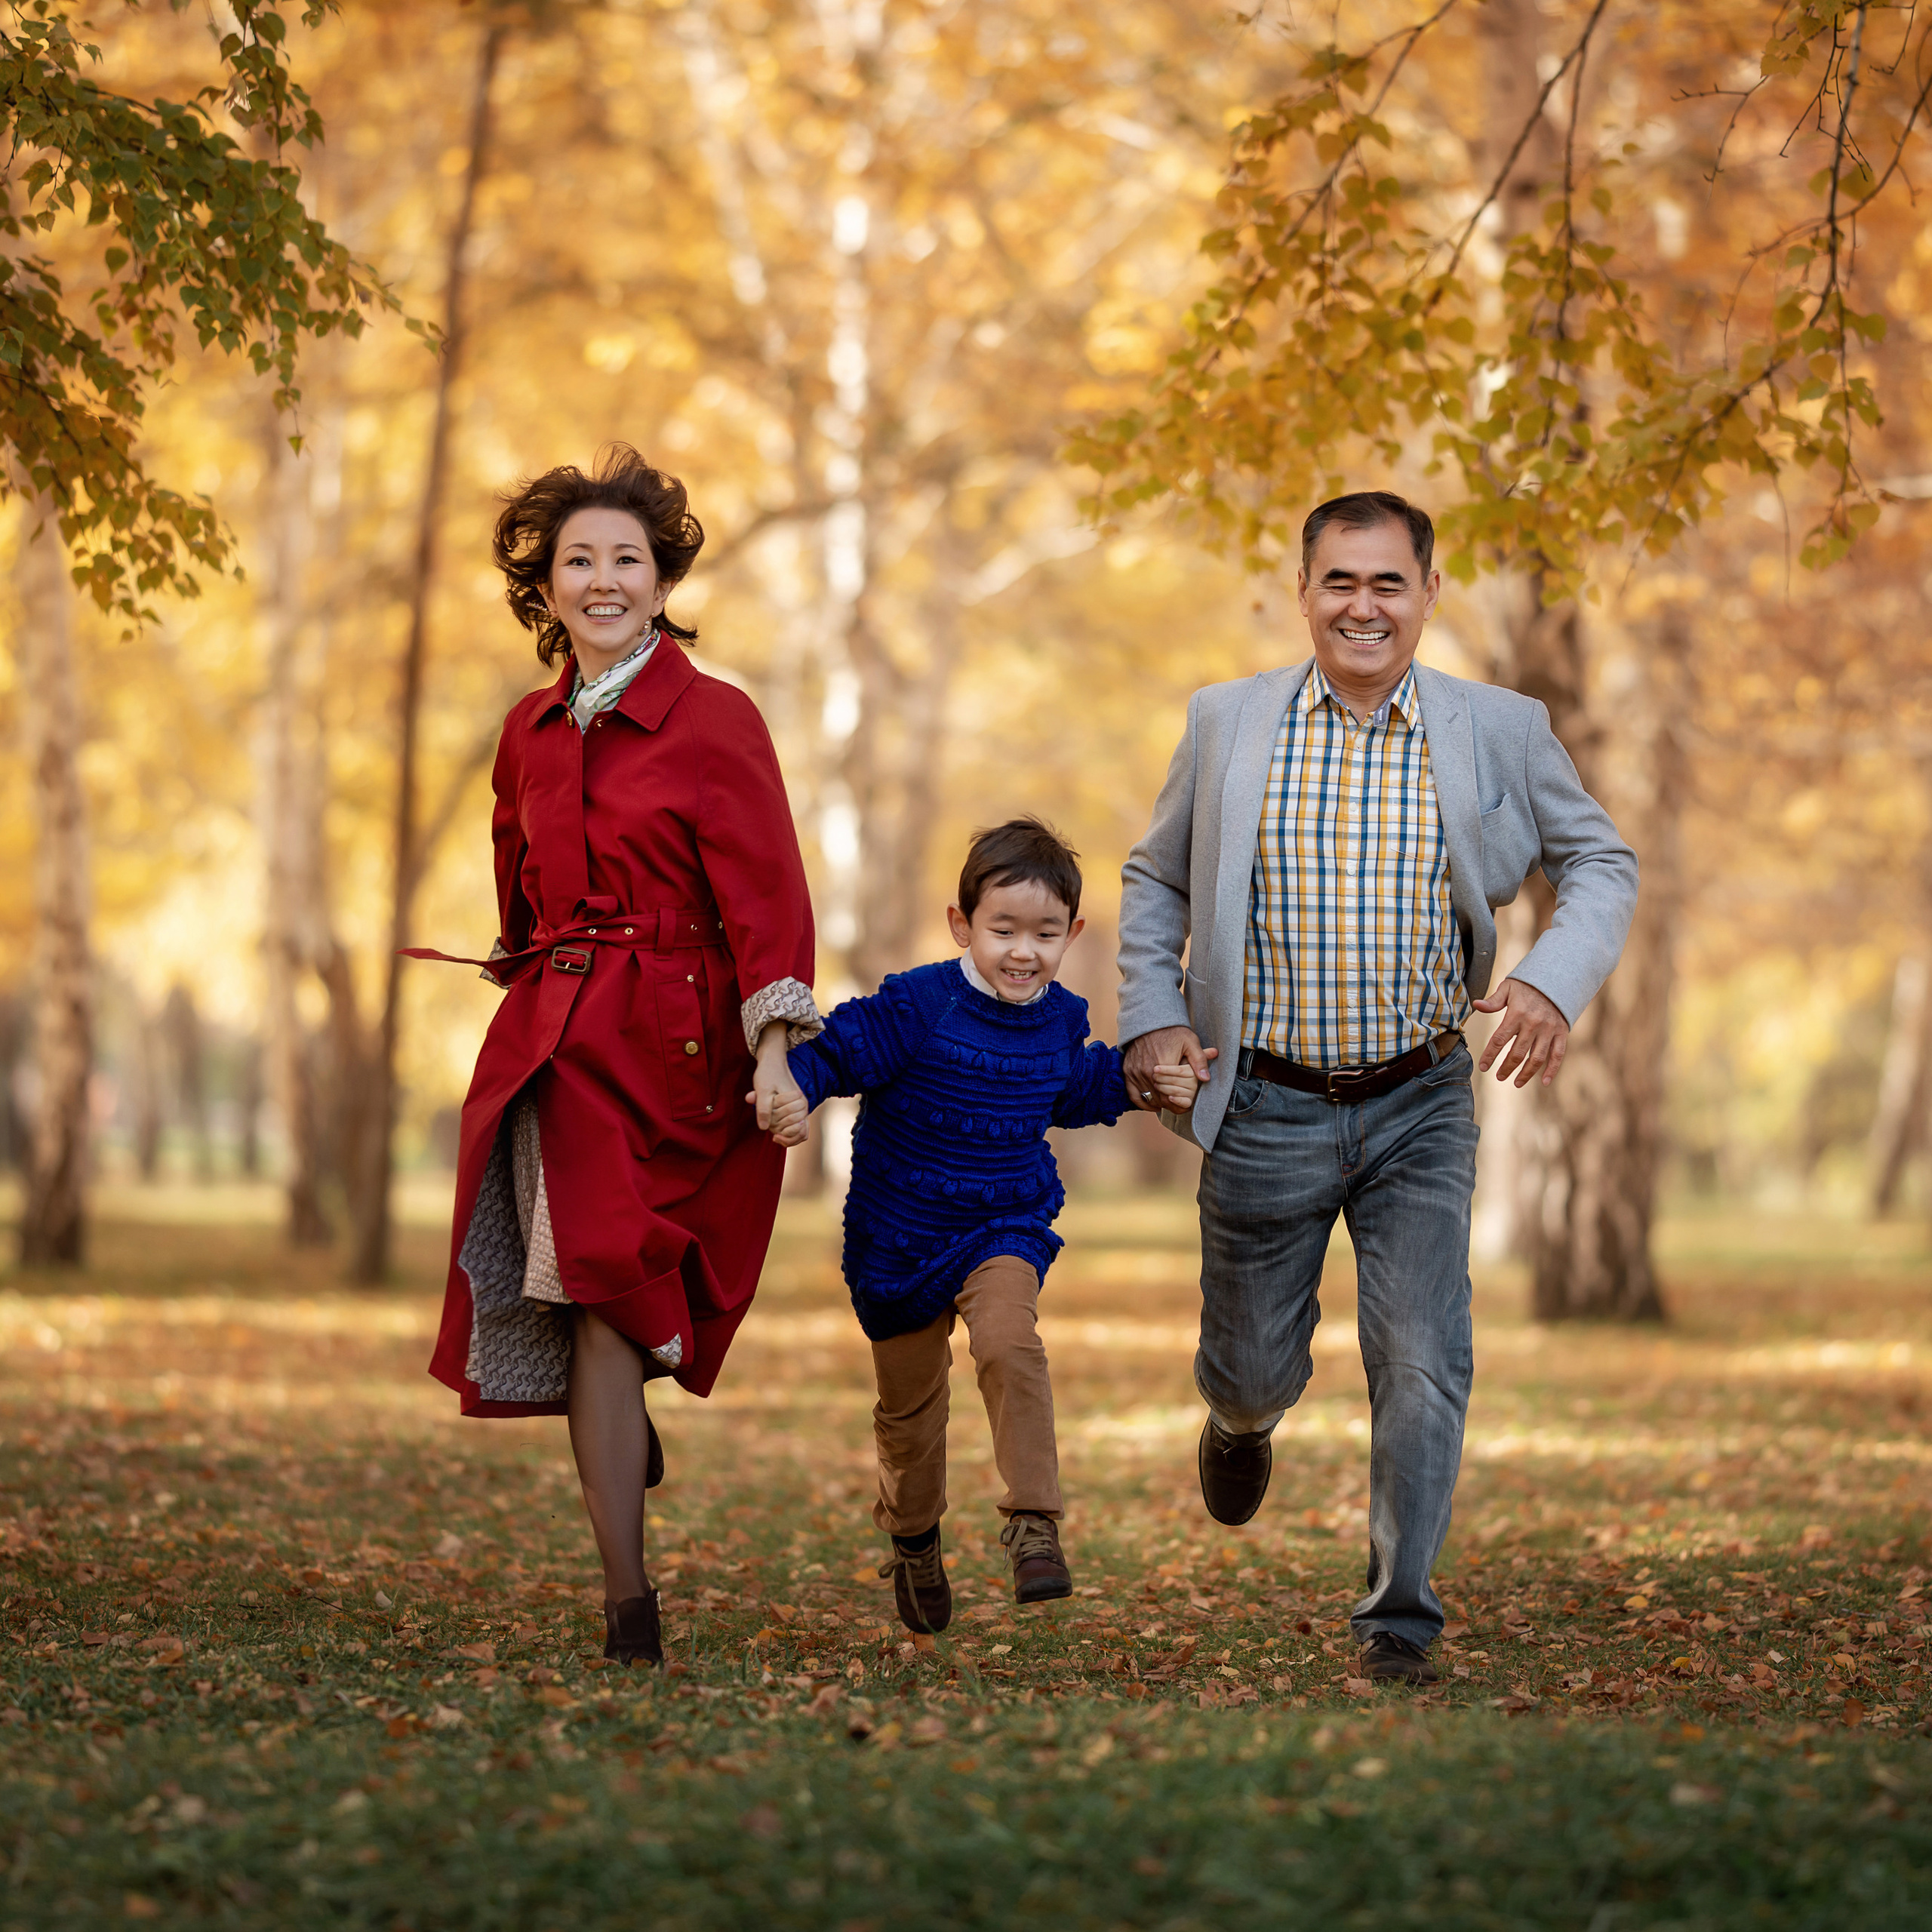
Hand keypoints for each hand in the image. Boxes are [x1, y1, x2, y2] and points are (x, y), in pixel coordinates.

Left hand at [747, 1020, 809, 1145]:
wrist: (773, 1062)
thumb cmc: (767, 1074)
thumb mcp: (762, 1091)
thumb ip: (763, 1110)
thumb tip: (763, 1128)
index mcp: (799, 1101)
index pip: (796, 1129)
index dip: (782, 1131)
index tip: (771, 1131)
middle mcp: (804, 1106)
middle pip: (797, 1131)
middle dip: (783, 1131)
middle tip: (770, 1125)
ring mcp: (802, 1108)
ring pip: (800, 1132)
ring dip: (786, 1134)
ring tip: (774, 1132)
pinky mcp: (797, 1109)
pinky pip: (798, 1128)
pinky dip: (789, 1134)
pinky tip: (777, 1133)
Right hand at [1123, 1026, 1217, 1110]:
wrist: (1149, 1021)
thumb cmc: (1171, 1031)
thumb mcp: (1190, 1042)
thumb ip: (1199, 1060)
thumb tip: (1206, 1078)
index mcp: (1163, 1066)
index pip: (1172, 1096)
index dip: (1181, 1104)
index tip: (1187, 1104)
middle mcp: (1146, 1072)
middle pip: (1160, 1099)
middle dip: (1171, 1104)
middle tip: (1180, 1104)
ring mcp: (1135, 1073)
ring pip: (1148, 1098)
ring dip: (1159, 1103)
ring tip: (1169, 1102)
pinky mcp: (1128, 1071)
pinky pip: (1134, 1095)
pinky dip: (1143, 1102)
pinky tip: (1153, 1103)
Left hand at [1470, 977, 1569, 1086]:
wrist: (1557, 979)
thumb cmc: (1527, 985)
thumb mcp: (1508, 988)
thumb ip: (1493, 1001)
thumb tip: (1476, 1005)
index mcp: (1516, 1014)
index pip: (1499, 1040)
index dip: (1490, 1055)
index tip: (1483, 1067)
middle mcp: (1533, 1024)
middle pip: (1517, 1053)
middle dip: (1507, 1068)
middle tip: (1499, 1077)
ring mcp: (1549, 1030)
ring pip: (1537, 1058)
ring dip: (1526, 1073)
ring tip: (1516, 1083)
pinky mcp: (1561, 1033)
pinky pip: (1558, 1055)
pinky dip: (1552, 1070)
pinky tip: (1544, 1082)